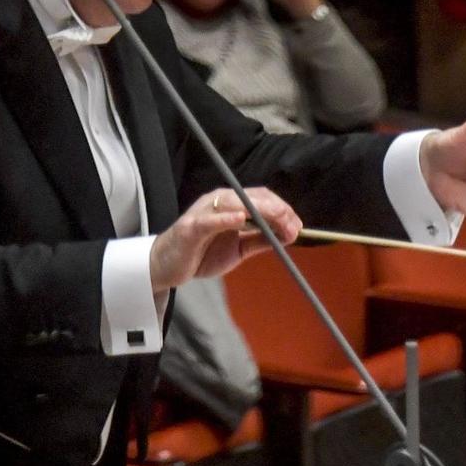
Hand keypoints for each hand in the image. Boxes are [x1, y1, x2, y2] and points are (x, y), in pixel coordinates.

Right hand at [151, 187, 301, 294]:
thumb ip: (261, 240)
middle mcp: (218, 202)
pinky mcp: (190, 227)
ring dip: (260, 211)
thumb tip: (289, 235)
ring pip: (234, 203)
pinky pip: (209, 220)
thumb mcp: (239, 248)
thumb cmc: (202, 254)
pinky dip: (225, 218)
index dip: (283, 209)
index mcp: (231, 204)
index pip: (262, 198)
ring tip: (278, 219)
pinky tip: (240, 219)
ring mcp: (203, 212)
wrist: (166, 268)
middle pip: (252, 197)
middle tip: (294, 227)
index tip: (298, 225)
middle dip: (277, 210)